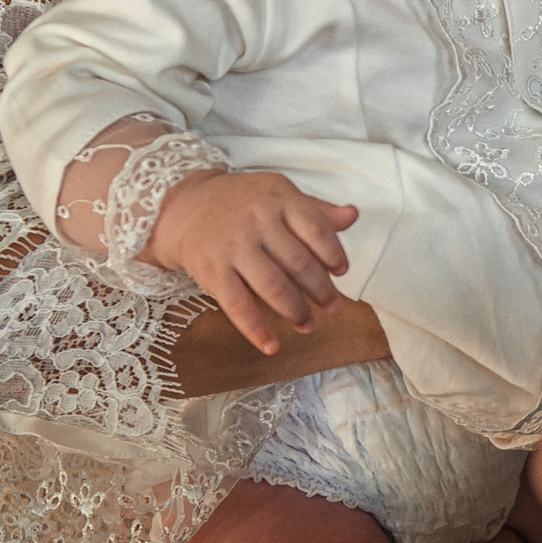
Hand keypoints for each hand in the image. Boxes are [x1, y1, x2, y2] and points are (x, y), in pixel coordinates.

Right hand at [146, 171, 355, 354]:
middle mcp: (257, 220)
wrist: (188, 206)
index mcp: (280, 199)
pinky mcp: (212, 270)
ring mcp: (234, 246)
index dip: (333, 253)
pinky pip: (237, 304)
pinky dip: (256, 329)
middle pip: (297, 261)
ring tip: (309, 325)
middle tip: (333, 307)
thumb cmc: (246, 204)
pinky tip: (272, 346)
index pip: (316, 228)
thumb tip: (353, 216)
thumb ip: (317, 210)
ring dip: (295, 311)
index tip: (341, 272)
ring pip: (272, 286)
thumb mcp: (281, 196)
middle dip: (320, 289)